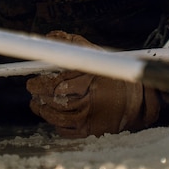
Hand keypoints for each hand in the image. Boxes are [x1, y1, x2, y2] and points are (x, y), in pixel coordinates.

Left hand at [26, 31, 159, 137]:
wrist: (136, 101)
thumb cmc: (113, 76)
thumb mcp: (95, 53)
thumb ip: (72, 43)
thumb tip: (50, 37)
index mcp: (88, 78)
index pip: (54, 82)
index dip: (39, 82)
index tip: (32, 80)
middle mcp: (87, 99)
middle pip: (52, 99)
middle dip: (37, 95)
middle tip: (33, 89)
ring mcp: (87, 118)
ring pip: (53, 116)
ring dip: (41, 109)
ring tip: (38, 102)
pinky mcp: (88, 132)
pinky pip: (62, 129)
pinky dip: (53, 122)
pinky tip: (53, 114)